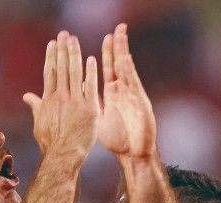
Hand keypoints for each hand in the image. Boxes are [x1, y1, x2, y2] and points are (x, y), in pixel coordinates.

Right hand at [23, 31, 99, 157]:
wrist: (62, 155)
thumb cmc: (50, 142)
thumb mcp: (39, 123)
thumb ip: (36, 106)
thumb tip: (27, 96)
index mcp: (49, 99)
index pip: (50, 72)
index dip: (52, 56)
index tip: (53, 43)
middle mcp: (60, 97)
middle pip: (62, 68)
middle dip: (63, 49)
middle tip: (65, 34)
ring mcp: (75, 101)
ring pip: (75, 73)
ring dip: (74, 54)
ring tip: (75, 41)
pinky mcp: (89, 108)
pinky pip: (90, 86)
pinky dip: (90, 72)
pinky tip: (91, 59)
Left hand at [96, 24, 156, 159]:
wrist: (133, 155)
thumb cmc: (118, 139)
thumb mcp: (100, 118)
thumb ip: (91, 103)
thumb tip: (79, 92)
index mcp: (114, 94)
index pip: (109, 69)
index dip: (107, 54)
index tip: (106, 37)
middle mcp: (124, 92)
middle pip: (119, 65)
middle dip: (117, 47)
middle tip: (116, 29)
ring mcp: (133, 96)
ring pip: (127, 71)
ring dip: (123, 53)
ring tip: (121, 37)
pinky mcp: (141, 104)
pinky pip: (133, 85)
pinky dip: (129, 72)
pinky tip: (125, 60)